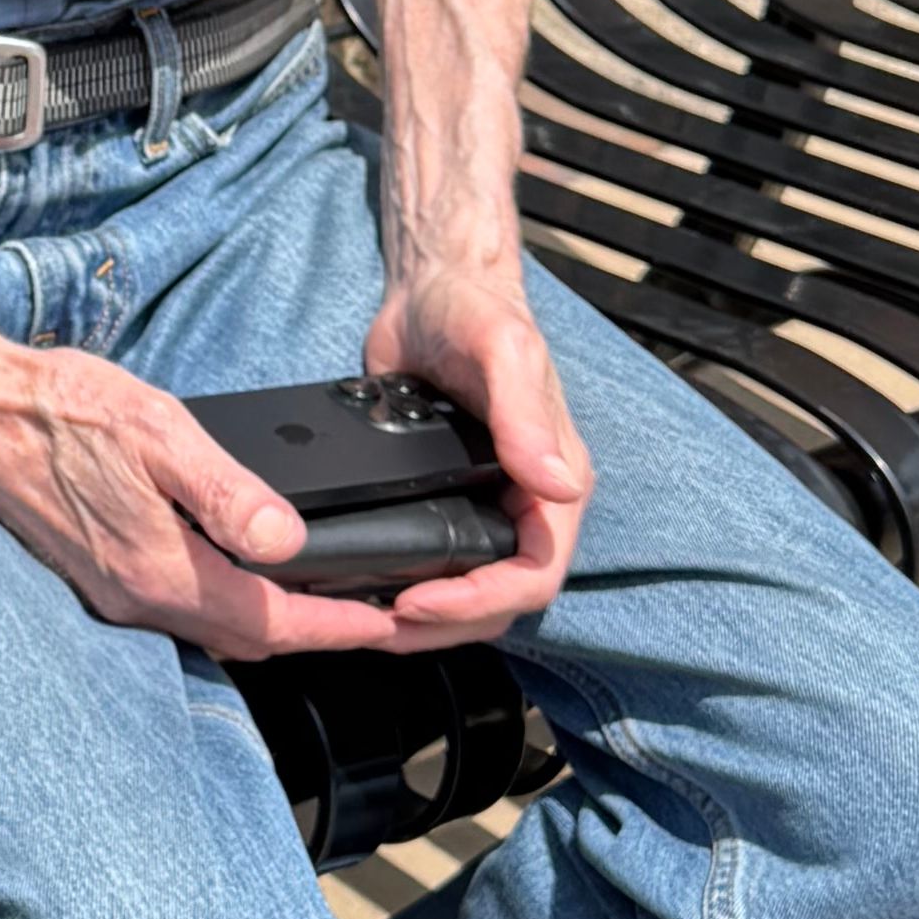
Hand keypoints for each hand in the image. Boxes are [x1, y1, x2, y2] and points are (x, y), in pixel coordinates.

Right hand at [0, 283, 415, 665]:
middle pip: (249, 638)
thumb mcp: (158, 432)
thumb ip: (228, 492)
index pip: (274, 623)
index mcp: (162, 570)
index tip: (390, 624)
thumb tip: (288, 542)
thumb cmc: (56, 410)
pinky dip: (224, 603)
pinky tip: (237, 572)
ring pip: (213, 628)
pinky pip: (178, 609)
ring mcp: (111, 591)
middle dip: (315, 632)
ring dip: (269, 621)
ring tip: (320, 597)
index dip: (340, 628)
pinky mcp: (94, 574)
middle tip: (372, 614)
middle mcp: (137, 597)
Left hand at [364, 255, 592, 646]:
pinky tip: (360, 589)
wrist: (429, 289)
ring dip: (420, 620)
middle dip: (442, 625)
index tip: (420, 602)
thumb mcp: (503, 351)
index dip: (480, 602)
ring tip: (364, 621)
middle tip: (379, 629)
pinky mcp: (442, 499)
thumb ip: (526, 417)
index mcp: (554, 481)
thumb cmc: (475, 309)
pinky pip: (431, 560)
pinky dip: (400, 584)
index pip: (534, 574)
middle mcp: (524, 502)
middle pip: (497, 600)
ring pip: (464, 590)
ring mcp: (482, 505)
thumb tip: (557, 486)